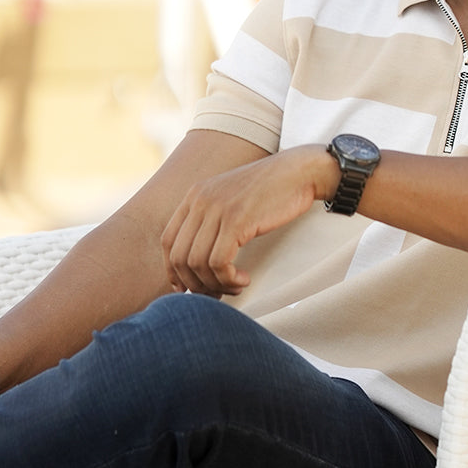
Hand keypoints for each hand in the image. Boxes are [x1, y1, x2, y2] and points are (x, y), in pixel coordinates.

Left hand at [161, 145, 337, 296]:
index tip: (188, 289)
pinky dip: (229, 279)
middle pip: (179, 257)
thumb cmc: (270, 192)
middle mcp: (199, 201)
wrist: (299, 172)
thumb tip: (197, 262)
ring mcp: (216, 209)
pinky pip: (219, 262)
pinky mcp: (236, 220)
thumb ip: (211, 222)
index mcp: (194, 196)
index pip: (168, 241)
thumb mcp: (231, 201)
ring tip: (236, 286)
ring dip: (216, 285)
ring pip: (198, 263)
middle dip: (195, 284)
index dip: (173, 271)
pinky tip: (244, 279)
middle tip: (216, 295)